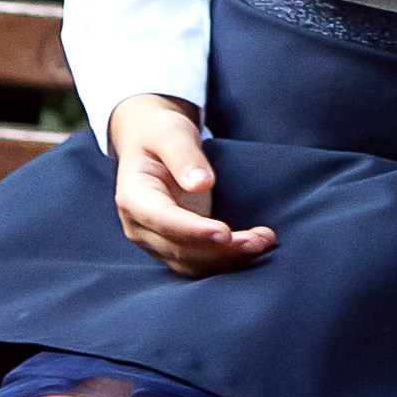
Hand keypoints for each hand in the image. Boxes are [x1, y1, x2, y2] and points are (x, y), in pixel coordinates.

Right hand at [106, 94, 276, 275]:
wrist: (152, 144)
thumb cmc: (160, 134)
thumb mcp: (171, 133)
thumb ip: (184, 156)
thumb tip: (201, 184)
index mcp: (133, 197)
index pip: (162, 220)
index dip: (193, 230)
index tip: (225, 233)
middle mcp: (139, 226)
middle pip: (180, 248)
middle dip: (221, 249)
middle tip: (261, 238)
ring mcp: (155, 240)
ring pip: (191, 263)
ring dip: (228, 259)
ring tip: (263, 241)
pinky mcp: (173, 246)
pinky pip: (199, 263)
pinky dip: (226, 260)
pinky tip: (252, 247)